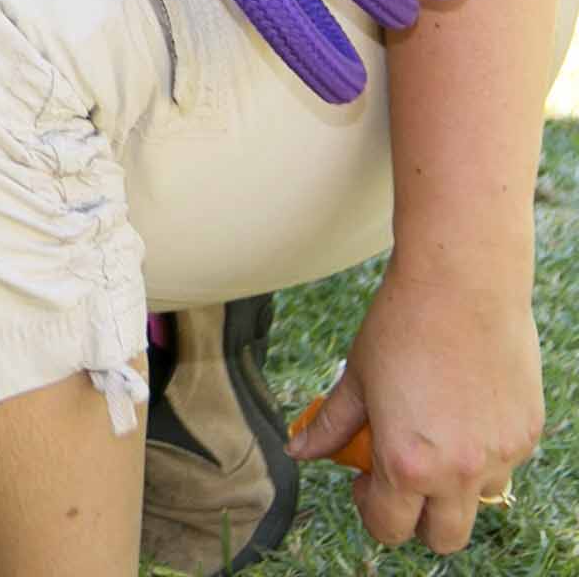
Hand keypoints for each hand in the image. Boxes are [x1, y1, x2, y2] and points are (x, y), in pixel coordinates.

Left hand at [289, 264, 539, 551]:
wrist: (462, 286)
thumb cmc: (400, 327)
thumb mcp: (355, 378)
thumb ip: (330, 425)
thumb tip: (299, 451)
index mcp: (408, 463)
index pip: (391, 527)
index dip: (371, 510)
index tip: (363, 480)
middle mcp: (459, 471)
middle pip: (442, 538)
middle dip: (416, 517)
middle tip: (397, 475)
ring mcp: (500, 456)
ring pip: (476, 502)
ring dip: (453, 486)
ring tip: (430, 434)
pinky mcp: (526, 434)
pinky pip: (503, 465)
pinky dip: (481, 453)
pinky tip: (460, 409)